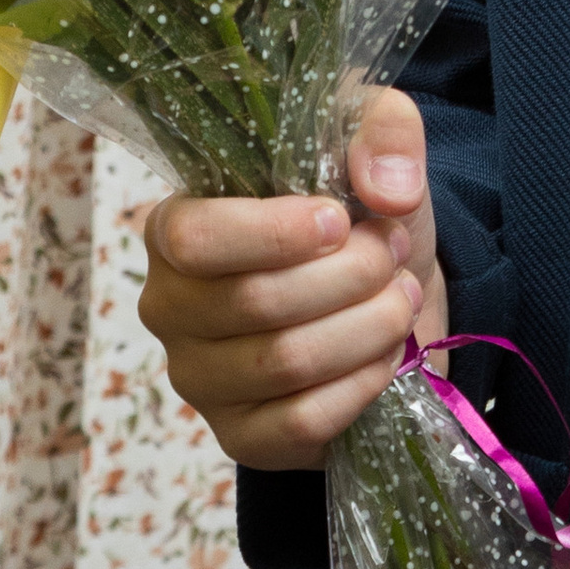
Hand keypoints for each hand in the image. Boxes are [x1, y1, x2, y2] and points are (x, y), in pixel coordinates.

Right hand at [138, 85, 444, 468]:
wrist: (389, 291)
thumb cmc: (359, 215)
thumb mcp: (376, 145)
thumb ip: (383, 131)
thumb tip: (387, 189)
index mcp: (175, 228)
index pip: (192, 238)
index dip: (274, 233)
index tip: (340, 220)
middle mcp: (170, 307)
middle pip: (255, 302)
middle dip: (350, 275)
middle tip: (393, 253)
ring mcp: (200, 380)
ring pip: (284, 363)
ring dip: (367, 325)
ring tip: (400, 296)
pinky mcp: (242, 437)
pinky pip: (300, 422)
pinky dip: (362, 383)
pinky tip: (388, 354)